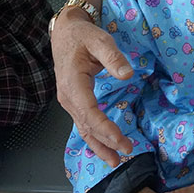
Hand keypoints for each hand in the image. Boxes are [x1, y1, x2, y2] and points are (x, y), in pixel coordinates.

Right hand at [51, 9, 133, 165]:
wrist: (65, 32)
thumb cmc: (83, 36)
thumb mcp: (100, 40)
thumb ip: (113, 57)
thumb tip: (128, 75)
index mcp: (73, 84)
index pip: (90, 113)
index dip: (106, 130)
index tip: (122, 141)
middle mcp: (68, 97)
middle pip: (87, 126)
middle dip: (106, 142)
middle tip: (127, 153)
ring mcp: (69, 101)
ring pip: (83, 128)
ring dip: (99, 145)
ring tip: (115, 160)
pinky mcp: (74, 100)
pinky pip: (83, 122)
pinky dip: (93, 136)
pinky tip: (103, 146)